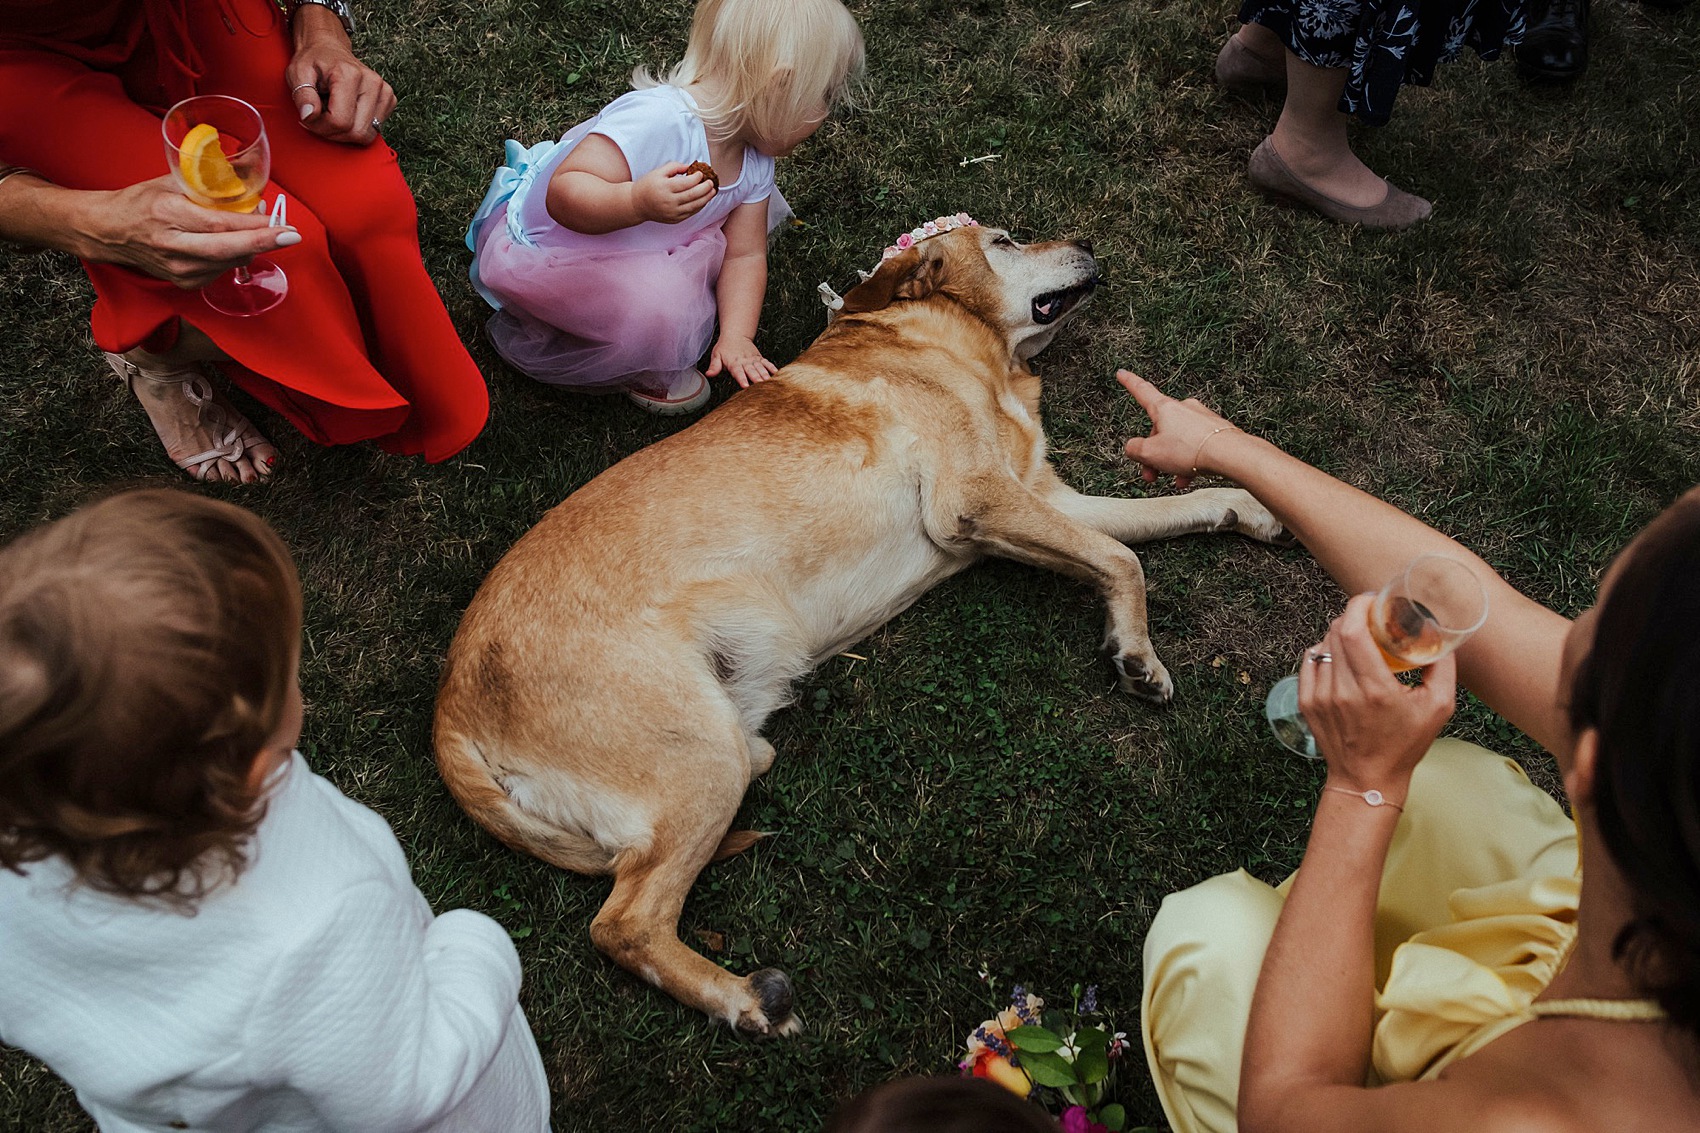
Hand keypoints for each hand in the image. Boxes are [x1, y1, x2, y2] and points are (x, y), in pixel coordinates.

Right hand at [76, 176, 300, 288]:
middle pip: (228, 249)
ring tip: (258, 231)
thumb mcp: (171, 182)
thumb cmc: (141, 201)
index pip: (221, 225)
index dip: (256, 227)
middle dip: (265, 243)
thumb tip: (251, 181)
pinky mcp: (184, 282)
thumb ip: (208, 184)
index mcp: (168, 212)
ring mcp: (178, 268)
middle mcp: (173, 244)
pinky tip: (231, 244)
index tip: (283, 224)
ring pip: (229, 262)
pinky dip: (234, 256)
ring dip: (250, 247)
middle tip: (291, 235)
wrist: (108, 231)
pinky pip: (222, 270)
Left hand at [286, 8, 395, 145]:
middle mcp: (372, 82)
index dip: (321, 127)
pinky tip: (348, 112)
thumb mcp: (297, 73)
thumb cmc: (313, 61)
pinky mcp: (389, 99)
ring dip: (346, 132)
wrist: (328, 48)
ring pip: (367, 135)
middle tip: (320, 117)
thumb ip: (302, 95)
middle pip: (356, 132)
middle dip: (334, 133)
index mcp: (349, 75)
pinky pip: (374, 131)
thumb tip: (309, 116)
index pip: (340, 121)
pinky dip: (358, 127)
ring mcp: (384, 91)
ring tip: (333, 113)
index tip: (310, 116)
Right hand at [632, 163, 715, 223]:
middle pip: (693, 195)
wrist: (637, 204)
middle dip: (705, 188)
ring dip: (706, 198)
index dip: (696, 178)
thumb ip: (675, 167)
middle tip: (711, 182)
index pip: (686, 183)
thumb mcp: (659, 172)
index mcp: (665, 188)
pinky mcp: (675, 220)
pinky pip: (691, 213)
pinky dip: (699, 206)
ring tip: (713, 191)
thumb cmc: (648, 185)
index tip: (701, 173)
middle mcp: (669, 202)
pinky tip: (704, 199)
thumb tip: (691, 167)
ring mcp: (673, 213)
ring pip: (694, 206)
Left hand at [707, 335, 777, 386]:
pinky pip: (766, 363)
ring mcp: (753, 360)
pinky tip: (777, 373)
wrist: (735, 334)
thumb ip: (714, 366)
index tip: (745, 386)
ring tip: (770, 382)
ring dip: (765, 375)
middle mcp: (745, 362)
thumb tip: (708, 374)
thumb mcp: (716, 355)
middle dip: (756, 378)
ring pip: (760, 368)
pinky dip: (772, 367)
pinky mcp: (759, 358)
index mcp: (734, 363)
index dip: (742, 379)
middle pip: (752, 371)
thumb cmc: (724, 347)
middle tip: (761, 385)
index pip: (738, 372)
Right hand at [1117, 370, 1240, 489]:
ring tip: (1174, 478)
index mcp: (1164, 408)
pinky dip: (1189, 462)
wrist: (1229, 455)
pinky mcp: (1215, 431)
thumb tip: (1133, 448)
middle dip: (1153, 452)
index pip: (1141, 390)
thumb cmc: (1192, 449)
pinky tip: (1189, 477)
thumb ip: (1135, 449)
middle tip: (1151, 472)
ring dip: (1172, 461)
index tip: (1122, 373)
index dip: (1129, 382)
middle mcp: (1183, 409)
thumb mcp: (1150, 453)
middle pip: (1160, 430)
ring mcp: (1201, 419)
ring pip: (1178, 441)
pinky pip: (1195, 446)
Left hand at [1299, 593, 1457, 795]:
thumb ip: (1442, 667)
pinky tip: (1341, 659)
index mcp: (1374, 689)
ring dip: (1340, 635)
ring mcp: (1319, 696)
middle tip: (1370, 619)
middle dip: (1353, 617)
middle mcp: (1342, 690)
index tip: (1371, 601)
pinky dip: (1325, 652)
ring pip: (1323, 644)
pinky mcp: (1306, 701)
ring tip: (1359, 642)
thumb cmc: (1405, 745)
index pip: (1352, 631)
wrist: (1366, 779)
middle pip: (1336, 632)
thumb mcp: (1439, 707)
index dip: (1358, 606)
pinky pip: (1310, 660)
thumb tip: (1440, 633)